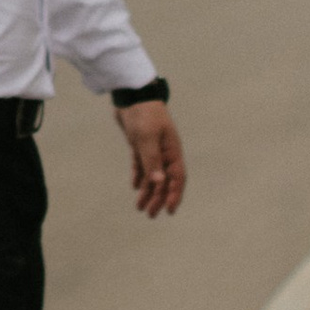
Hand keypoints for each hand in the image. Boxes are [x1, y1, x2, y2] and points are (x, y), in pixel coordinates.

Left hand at [113, 100, 184, 217]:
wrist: (132, 94)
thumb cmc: (143, 114)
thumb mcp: (147, 138)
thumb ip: (152, 160)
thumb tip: (158, 183)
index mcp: (172, 150)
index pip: (177, 178)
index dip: (174, 195)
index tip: (169, 211)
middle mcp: (165, 151)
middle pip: (164, 180)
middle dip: (158, 198)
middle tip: (150, 214)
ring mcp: (153, 148)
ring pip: (152, 175)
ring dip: (148, 191)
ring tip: (139, 207)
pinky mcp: (140, 144)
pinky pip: (142, 165)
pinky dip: (139, 176)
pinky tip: (135, 187)